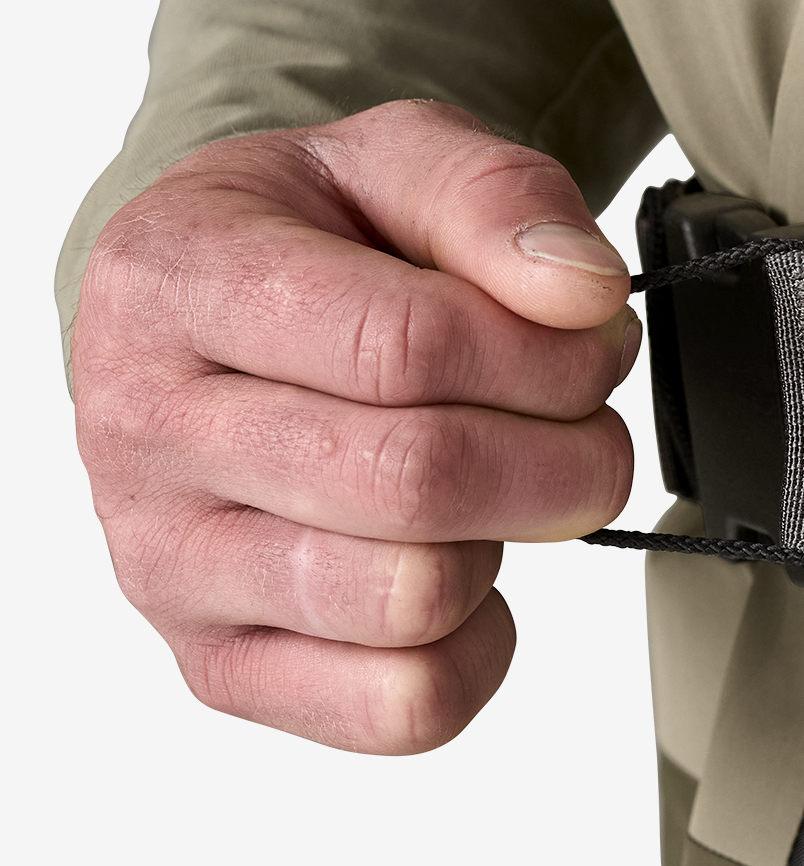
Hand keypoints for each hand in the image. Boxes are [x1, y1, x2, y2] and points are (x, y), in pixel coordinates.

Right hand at [72, 101, 640, 754]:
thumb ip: (499, 197)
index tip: (595, 342)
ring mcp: (169, 563)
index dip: (548, 355)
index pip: (404, 345)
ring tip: (502, 481)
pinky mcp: (219, 664)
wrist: (211, 311)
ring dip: (511, 540)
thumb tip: (583, 293)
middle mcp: (146, 430)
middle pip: (416, 481)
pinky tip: (467, 565)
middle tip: (581, 419)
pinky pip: (399, 707)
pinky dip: (478, 647)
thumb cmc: (313, 238)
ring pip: (409, 600)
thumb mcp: (399, 157)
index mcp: (178, 280)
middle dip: (560, 454)